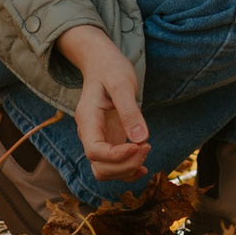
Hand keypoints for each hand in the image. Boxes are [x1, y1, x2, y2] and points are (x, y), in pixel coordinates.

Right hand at [56, 24, 149, 180]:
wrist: (101, 63)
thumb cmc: (111, 68)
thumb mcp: (122, 83)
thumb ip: (130, 111)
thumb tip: (141, 139)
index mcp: (87, 119)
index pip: (94, 151)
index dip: (117, 157)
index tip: (140, 147)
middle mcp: (89, 134)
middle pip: (100, 167)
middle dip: (125, 165)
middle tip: (148, 147)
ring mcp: (97, 139)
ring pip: (104, 171)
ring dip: (126, 171)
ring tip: (146, 152)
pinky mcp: (108, 140)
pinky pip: (112, 166)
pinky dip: (127, 171)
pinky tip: (143, 166)